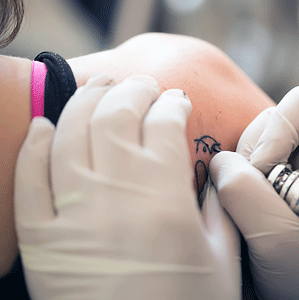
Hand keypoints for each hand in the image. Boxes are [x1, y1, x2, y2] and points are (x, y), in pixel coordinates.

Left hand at [14, 74, 239, 299]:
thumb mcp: (222, 260)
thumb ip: (220, 209)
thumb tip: (214, 175)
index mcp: (165, 200)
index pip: (166, 126)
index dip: (173, 105)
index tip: (178, 101)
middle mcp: (116, 195)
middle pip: (117, 116)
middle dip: (132, 91)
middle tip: (143, 86)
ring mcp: (72, 214)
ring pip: (70, 134)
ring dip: (86, 102)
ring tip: (101, 88)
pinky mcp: (41, 239)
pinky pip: (29, 179)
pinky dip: (35, 146)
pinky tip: (46, 126)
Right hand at [209, 87, 298, 298]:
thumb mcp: (280, 236)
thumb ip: (246, 191)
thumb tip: (220, 161)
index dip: (277, 129)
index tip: (267, 173)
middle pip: (264, 125)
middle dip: (249, 160)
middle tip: (251, 202)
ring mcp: (284, 175)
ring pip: (245, 150)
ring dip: (235, 179)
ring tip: (246, 216)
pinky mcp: (264, 191)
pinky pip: (235, 173)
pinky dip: (228, 190)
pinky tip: (238, 216)